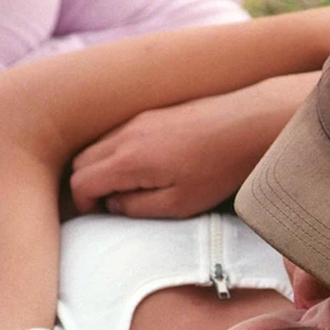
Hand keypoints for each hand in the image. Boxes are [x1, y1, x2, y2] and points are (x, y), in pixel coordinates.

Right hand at [70, 96, 252, 218]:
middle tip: (110, 204)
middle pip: (82, 161)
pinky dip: (118, 152)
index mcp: (127, 161)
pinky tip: (145, 166)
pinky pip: (119, 133)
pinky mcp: (154, 113)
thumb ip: (139, 208)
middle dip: (88, 186)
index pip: (80, 183)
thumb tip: (114, 205)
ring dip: (103, 167)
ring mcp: (139, 119)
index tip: (98, 216)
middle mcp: (126, 135)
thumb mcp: (180, 204)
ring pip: (99, 145)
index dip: (84, 205)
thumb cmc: (219, 168)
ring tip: (129, 187)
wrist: (249, 124)